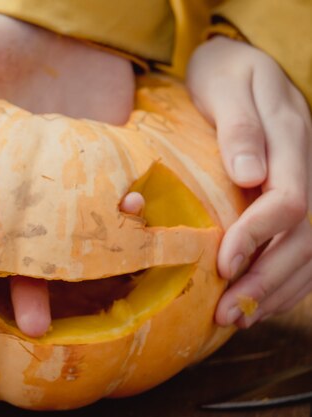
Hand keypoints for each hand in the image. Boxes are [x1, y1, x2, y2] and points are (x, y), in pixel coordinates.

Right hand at [0, 13, 135, 336]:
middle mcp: (16, 191)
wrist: (71, 32)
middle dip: (19, 282)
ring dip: (66, 278)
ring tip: (68, 322)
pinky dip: (121, 213)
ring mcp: (59, 189)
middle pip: (11, 246)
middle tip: (29, 320)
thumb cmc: (7, 41)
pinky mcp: (98, 175)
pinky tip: (132, 212)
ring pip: (58, 244)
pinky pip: (107, 206)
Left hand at [187, 36, 311, 327]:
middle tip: (227, 313)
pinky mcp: (297, 197)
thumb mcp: (226, 86)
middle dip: (265, 278)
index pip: (289, 201)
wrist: (238, 64)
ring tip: (239, 318)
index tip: (223, 264)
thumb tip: (248, 175)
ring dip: (276, 289)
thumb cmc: (225, 73)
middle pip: (303, 236)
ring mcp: (307, 183)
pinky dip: (285, 279)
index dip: (258, 237)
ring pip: (309, 249)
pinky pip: (305, 246)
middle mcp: (307, 167)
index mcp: (291, 140)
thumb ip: (239, 129)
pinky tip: (259, 301)